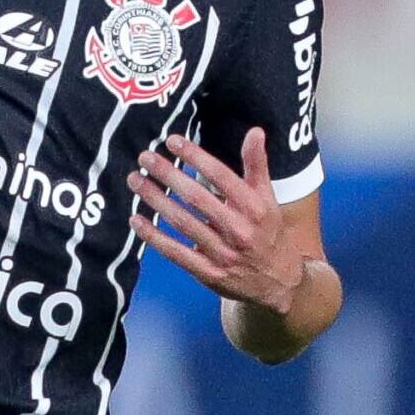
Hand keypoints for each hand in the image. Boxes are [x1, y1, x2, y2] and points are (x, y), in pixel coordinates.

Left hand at [126, 129, 305, 314]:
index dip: (196, 157)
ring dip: (155, 200)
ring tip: (135, 180)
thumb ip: (257, 165)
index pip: (222, 176)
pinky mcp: (208, 273)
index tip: (172, 141)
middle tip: (145, 157)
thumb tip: (255, 130)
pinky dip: (154, 236)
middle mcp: (239, 230)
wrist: (280, 283)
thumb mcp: (268, 199)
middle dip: (168, 175)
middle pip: (197, 198)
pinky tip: (136, 220)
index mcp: (255, 208)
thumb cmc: (268, 233)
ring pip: (183, 222)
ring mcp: (223, 253)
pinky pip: (175, 252)